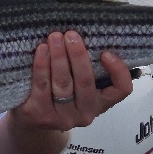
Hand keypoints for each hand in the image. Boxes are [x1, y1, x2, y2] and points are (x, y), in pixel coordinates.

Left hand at [14, 31, 133, 131]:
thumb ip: (84, 67)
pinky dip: (42, 66)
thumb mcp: (78, 84)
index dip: (118, 71)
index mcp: (100, 103)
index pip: (121, 90)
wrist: (31, 119)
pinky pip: (42, 86)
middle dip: (78, 56)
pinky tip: (42, 50)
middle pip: (85, 82)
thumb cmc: (59, 92)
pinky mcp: (40, 115)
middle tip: (71, 35)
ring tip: (55, 37)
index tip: (106, 53)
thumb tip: (84, 36)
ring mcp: (63, 118)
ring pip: (63, 84)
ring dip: (59, 57)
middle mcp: (85, 114)